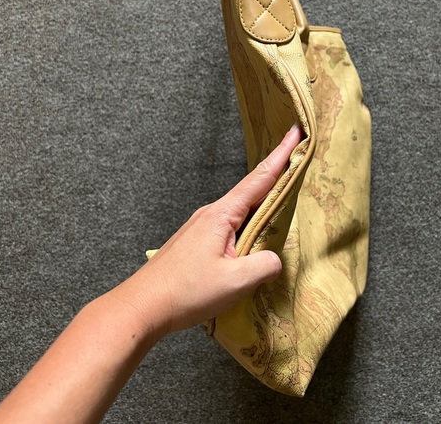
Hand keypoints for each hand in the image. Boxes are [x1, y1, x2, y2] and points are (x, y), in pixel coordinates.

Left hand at [110, 125, 301, 341]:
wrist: (142, 306)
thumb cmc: (185, 292)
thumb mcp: (234, 282)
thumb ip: (264, 265)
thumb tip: (274, 258)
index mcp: (222, 215)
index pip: (259, 179)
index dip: (281, 156)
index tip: (295, 133)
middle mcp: (211, 214)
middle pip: (251, 190)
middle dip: (276, 175)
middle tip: (298, 162)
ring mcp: (202, 226)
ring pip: (241, 210)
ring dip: (263, 203)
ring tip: (282, 201)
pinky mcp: (198, 241)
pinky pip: (230, 225)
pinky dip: (248, 223)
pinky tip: (254, 235)